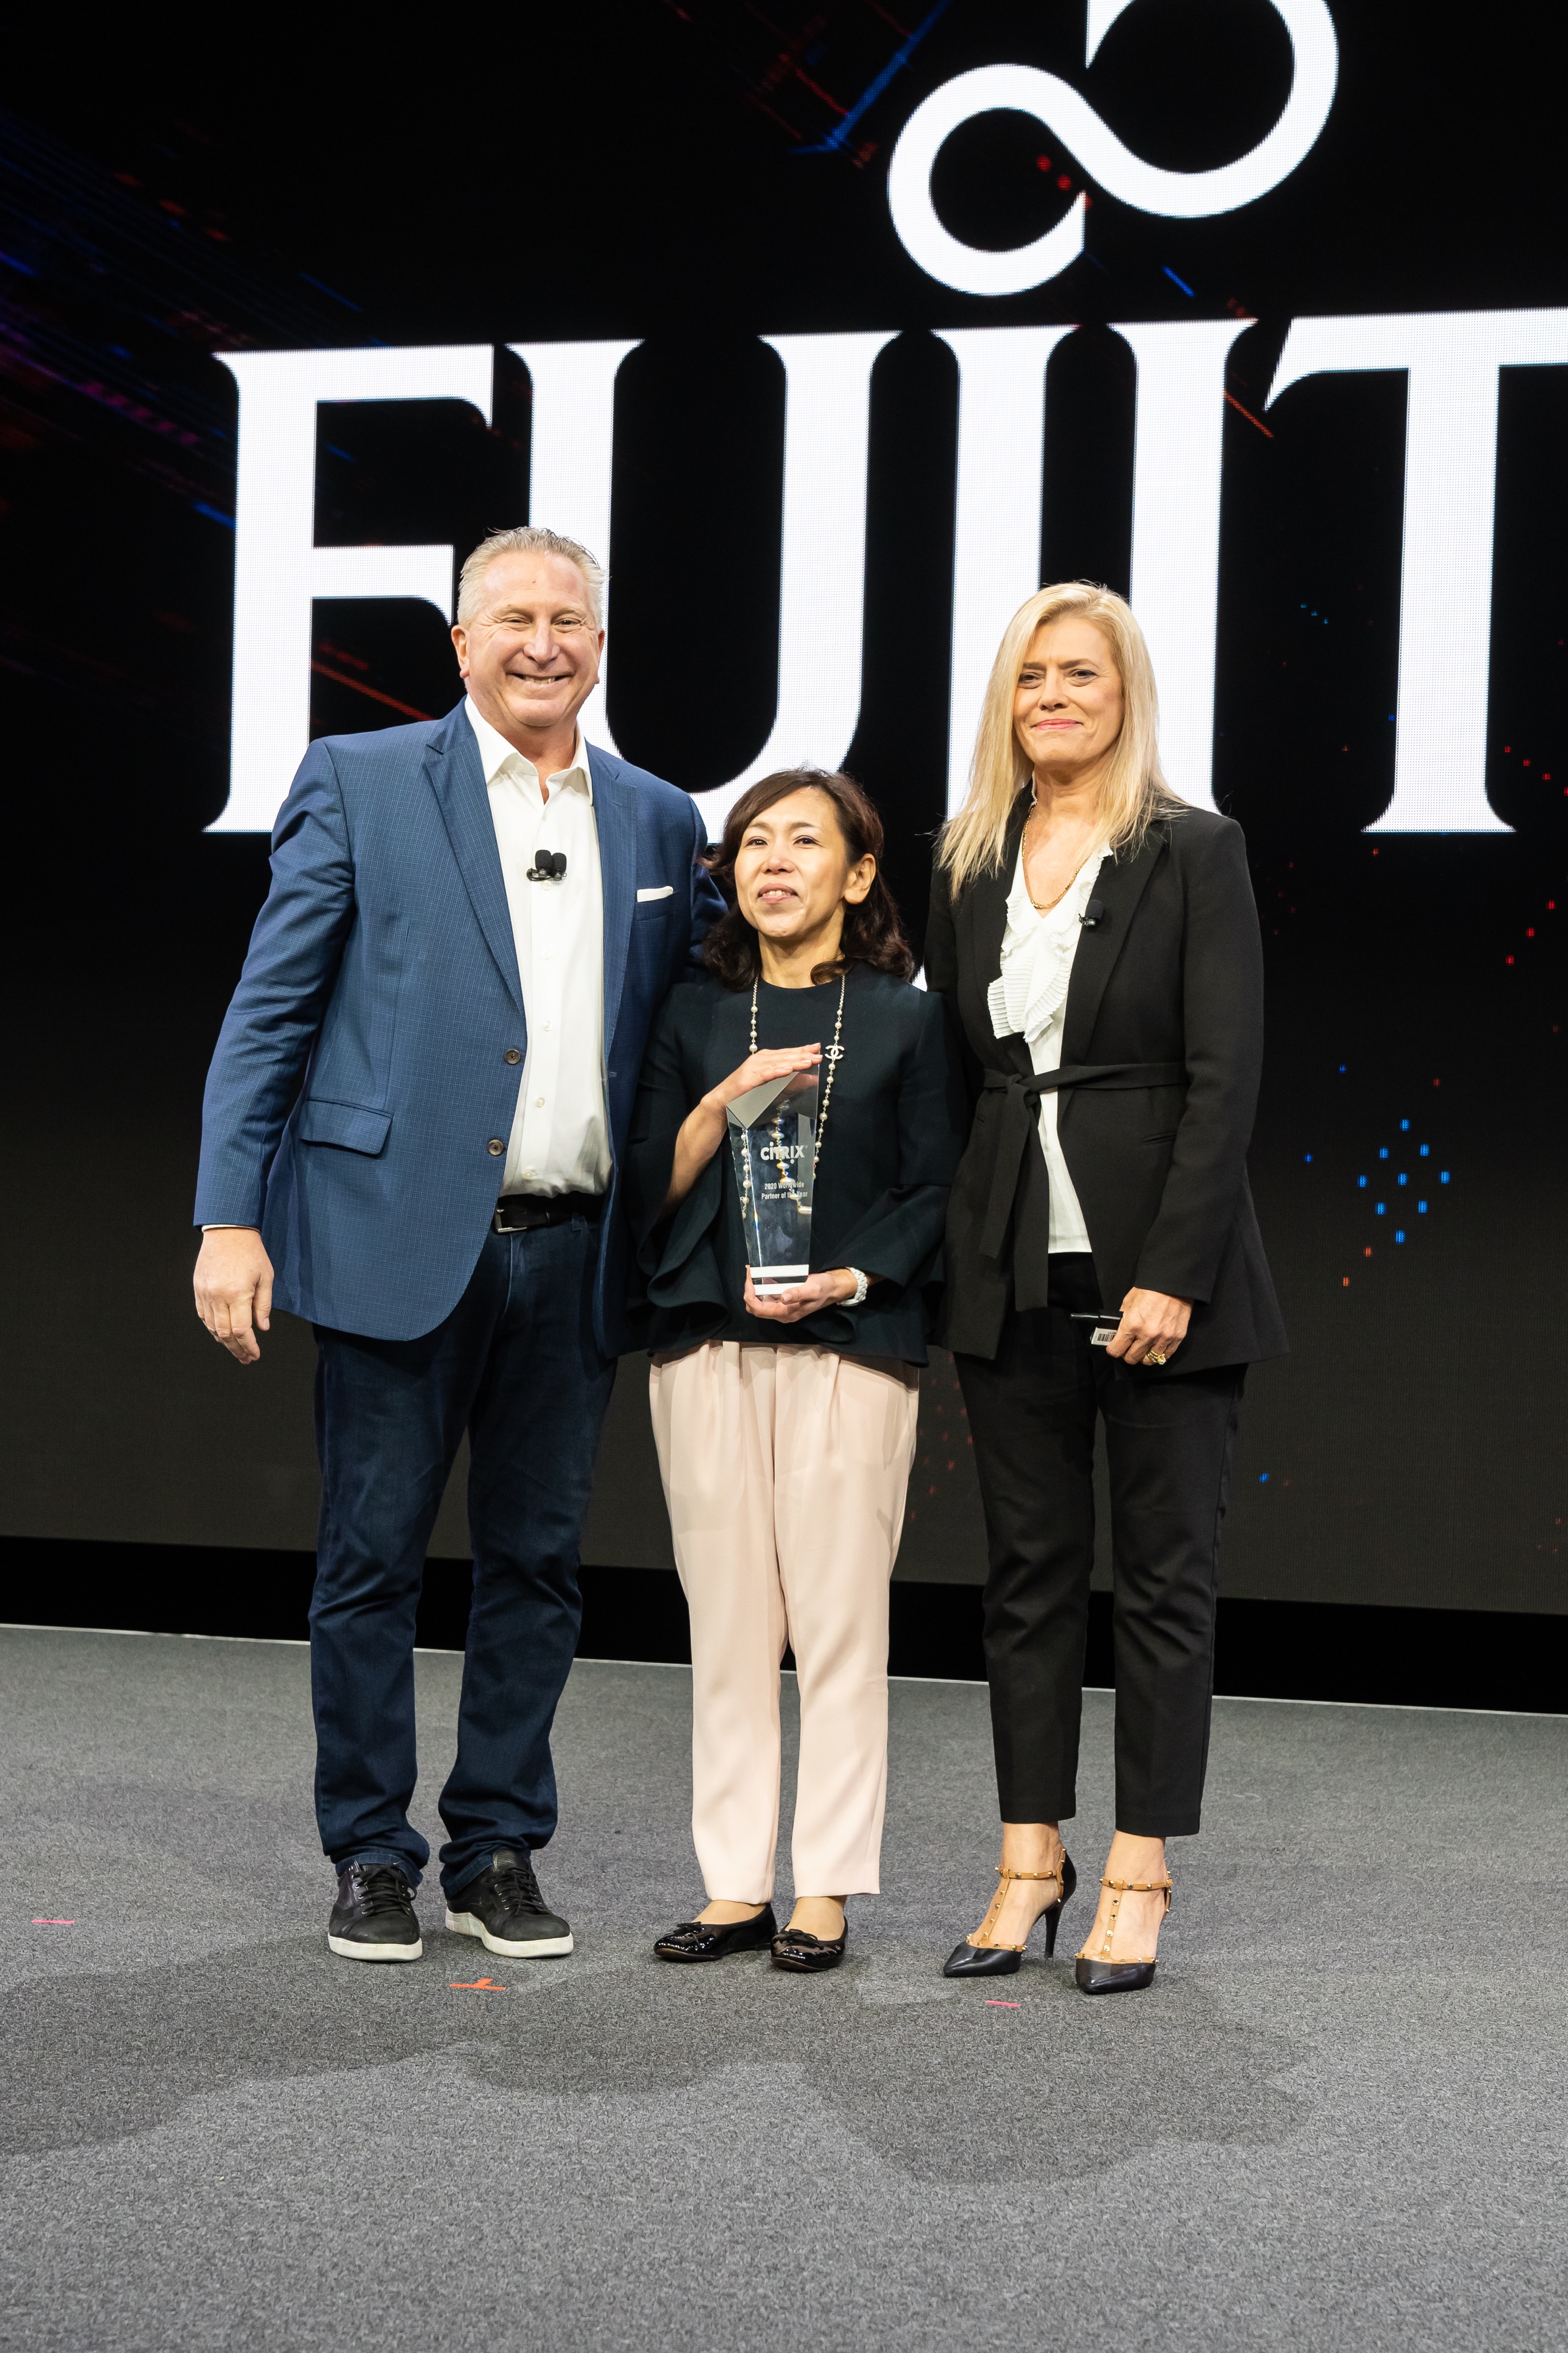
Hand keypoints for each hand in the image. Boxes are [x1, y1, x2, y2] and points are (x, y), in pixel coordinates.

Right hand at [193, 1228, 274, 1363]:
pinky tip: (221, 1334)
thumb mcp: (266, 1278)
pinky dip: (212, 1328)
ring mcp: (205, 1293)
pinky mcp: (198, 1289)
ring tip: (236, 1350)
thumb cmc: (251, 1253)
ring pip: (212, 1327)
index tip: (255, 1355)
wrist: (227, 1231)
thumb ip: (263, 1305)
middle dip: (237, 1349)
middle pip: (225, 1334)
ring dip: (224, 1342)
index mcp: (237, 1294)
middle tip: (246, 1358)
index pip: (241, 1330)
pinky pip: (203, 1315)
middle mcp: (218, 1296)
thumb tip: (262, 1329)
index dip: (248, 1346)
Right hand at [704, 1043, 820, 1116]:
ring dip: (794, 1062)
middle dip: (803, 1055)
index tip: (818, 1048)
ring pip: (778, 1063)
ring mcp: (753, 1068)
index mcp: (766, 1059)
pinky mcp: (748, 1079)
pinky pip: (765, 1074)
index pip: (788, 1053)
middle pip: (785, 1056)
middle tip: (819, 1055)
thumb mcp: (775, 1089)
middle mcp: (760, 1060)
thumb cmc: (748, 1095)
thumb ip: (793, 1083)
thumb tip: (813, 1080)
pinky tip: (788, 1069)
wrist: (722, 1102)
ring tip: (809, 1061)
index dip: (803, 1050)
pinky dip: (777, 1071)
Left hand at [744, 1266, 858, 1323]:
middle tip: (750, 1273)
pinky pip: (766, 1297)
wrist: (832, 1289)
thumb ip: (798, 1294)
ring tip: (752, 1271)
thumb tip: (783, 1297)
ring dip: (753, 1288)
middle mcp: (781, 1313)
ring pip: (759, 1302)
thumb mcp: (813, 1289)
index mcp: (786, 1313)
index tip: (749, 1280)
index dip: (750, 1296)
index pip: (759, 1310)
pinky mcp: (783, 1301)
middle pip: (755, 1308)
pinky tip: (761, 1274)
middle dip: (749, 1292)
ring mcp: (782, 1308)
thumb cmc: (823, 1289)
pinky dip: (760, 1286)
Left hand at [1106, 1286, 1191, 1367]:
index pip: (1117, 1350)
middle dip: (1127, 1354)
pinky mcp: (1176, 1339)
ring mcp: (1163, 1338)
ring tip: (1143, 1349)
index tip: (1114, 1348)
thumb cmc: (1150, 1289)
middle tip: (1128, 1348)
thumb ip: (1123, 1318)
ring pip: (1148, 1361)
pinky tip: (1155, 1347)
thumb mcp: (1129, 1301)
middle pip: (1132, 1358)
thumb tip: (1118, 1331)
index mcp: (1132, 1324)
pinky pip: (1165, 1357)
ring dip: (1143, 1356)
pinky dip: (1158, 1354)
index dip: (1113, 1350)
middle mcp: (1147, 1335)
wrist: (1173, 1285)